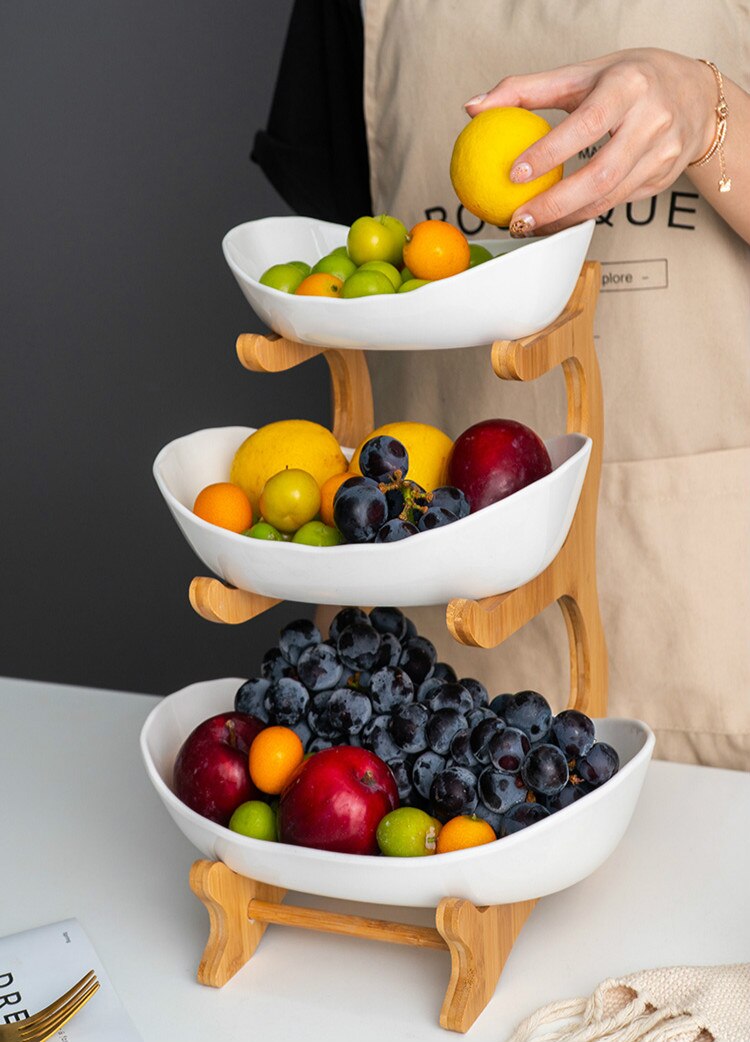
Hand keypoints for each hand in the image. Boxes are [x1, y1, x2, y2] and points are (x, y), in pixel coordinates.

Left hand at [464, 49, 717, 236]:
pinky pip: (616, 204)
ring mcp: (663, 153)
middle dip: (555, 205)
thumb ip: (526, 90)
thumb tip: (473, 108)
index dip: (549, 153)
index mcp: (629, 86)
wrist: (695, 94)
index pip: (585, 124)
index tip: (514, 174)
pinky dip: (583, 216)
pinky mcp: (663, 179)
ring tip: (530, 226)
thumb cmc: (628, 81)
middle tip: (518, 220)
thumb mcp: (581, 74)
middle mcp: (653, 120)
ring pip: (609, 199)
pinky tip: (556, 220)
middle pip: (600, 175)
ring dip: (566, 219)